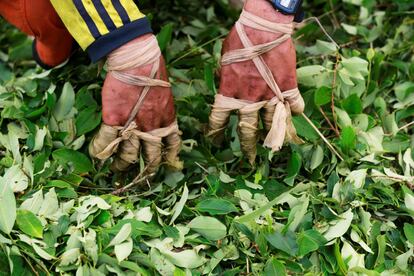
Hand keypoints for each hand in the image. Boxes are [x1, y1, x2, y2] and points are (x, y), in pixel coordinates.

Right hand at [89, 34, 180, 173]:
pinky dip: (100, 152)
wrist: (137, 60)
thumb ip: (162, 109)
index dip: (169, 158)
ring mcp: (133, 126)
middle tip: (140, 175)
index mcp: (168, 121)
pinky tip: (97, 156)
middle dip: (146, 170)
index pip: (172, 146)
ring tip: (116, 169)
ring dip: (121, 165)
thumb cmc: (153, 71)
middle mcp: (153, 129)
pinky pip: (106, 144)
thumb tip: (158, 114)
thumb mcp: (165, 94)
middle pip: (151, 158)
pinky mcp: (114, 121)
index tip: (166, 164)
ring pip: (129, 156)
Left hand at [208, 0, 303, 162]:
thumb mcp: (225, 61)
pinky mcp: (289, 87)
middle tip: (248, 160)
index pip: (219, 120)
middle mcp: (250, 99)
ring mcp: (271, 95)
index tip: (216, 141)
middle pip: (248, 131)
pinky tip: (296, 117)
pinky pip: (294, 106)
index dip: (216, 133)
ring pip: (273, 125)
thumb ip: (226, 80)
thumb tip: (227, 88)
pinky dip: (295, 112)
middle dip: (247, 147)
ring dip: (275, 139)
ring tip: (276, 150)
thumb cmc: (240, 39)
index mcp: (229, 93)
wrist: (265, 25)